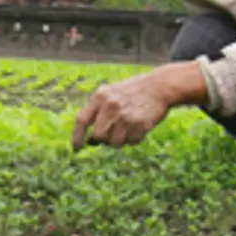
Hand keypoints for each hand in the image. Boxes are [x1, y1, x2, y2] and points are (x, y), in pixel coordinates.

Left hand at [71, 63, 205, 150]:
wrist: (158, 87)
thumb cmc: (131, 93)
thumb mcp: (110, 93)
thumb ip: (97, 112)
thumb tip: (89, 140)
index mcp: (100, 97)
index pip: (81, 120)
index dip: (76, 136)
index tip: (76, 148)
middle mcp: (111, 106)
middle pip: (98, 136)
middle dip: (104, 139)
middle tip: (112, 134)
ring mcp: (125, 115)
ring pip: (115, 142)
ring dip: (120, 140)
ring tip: (127, 127)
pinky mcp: (139, 124)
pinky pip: (131, 142)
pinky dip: (134, 138)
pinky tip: (138, 126)